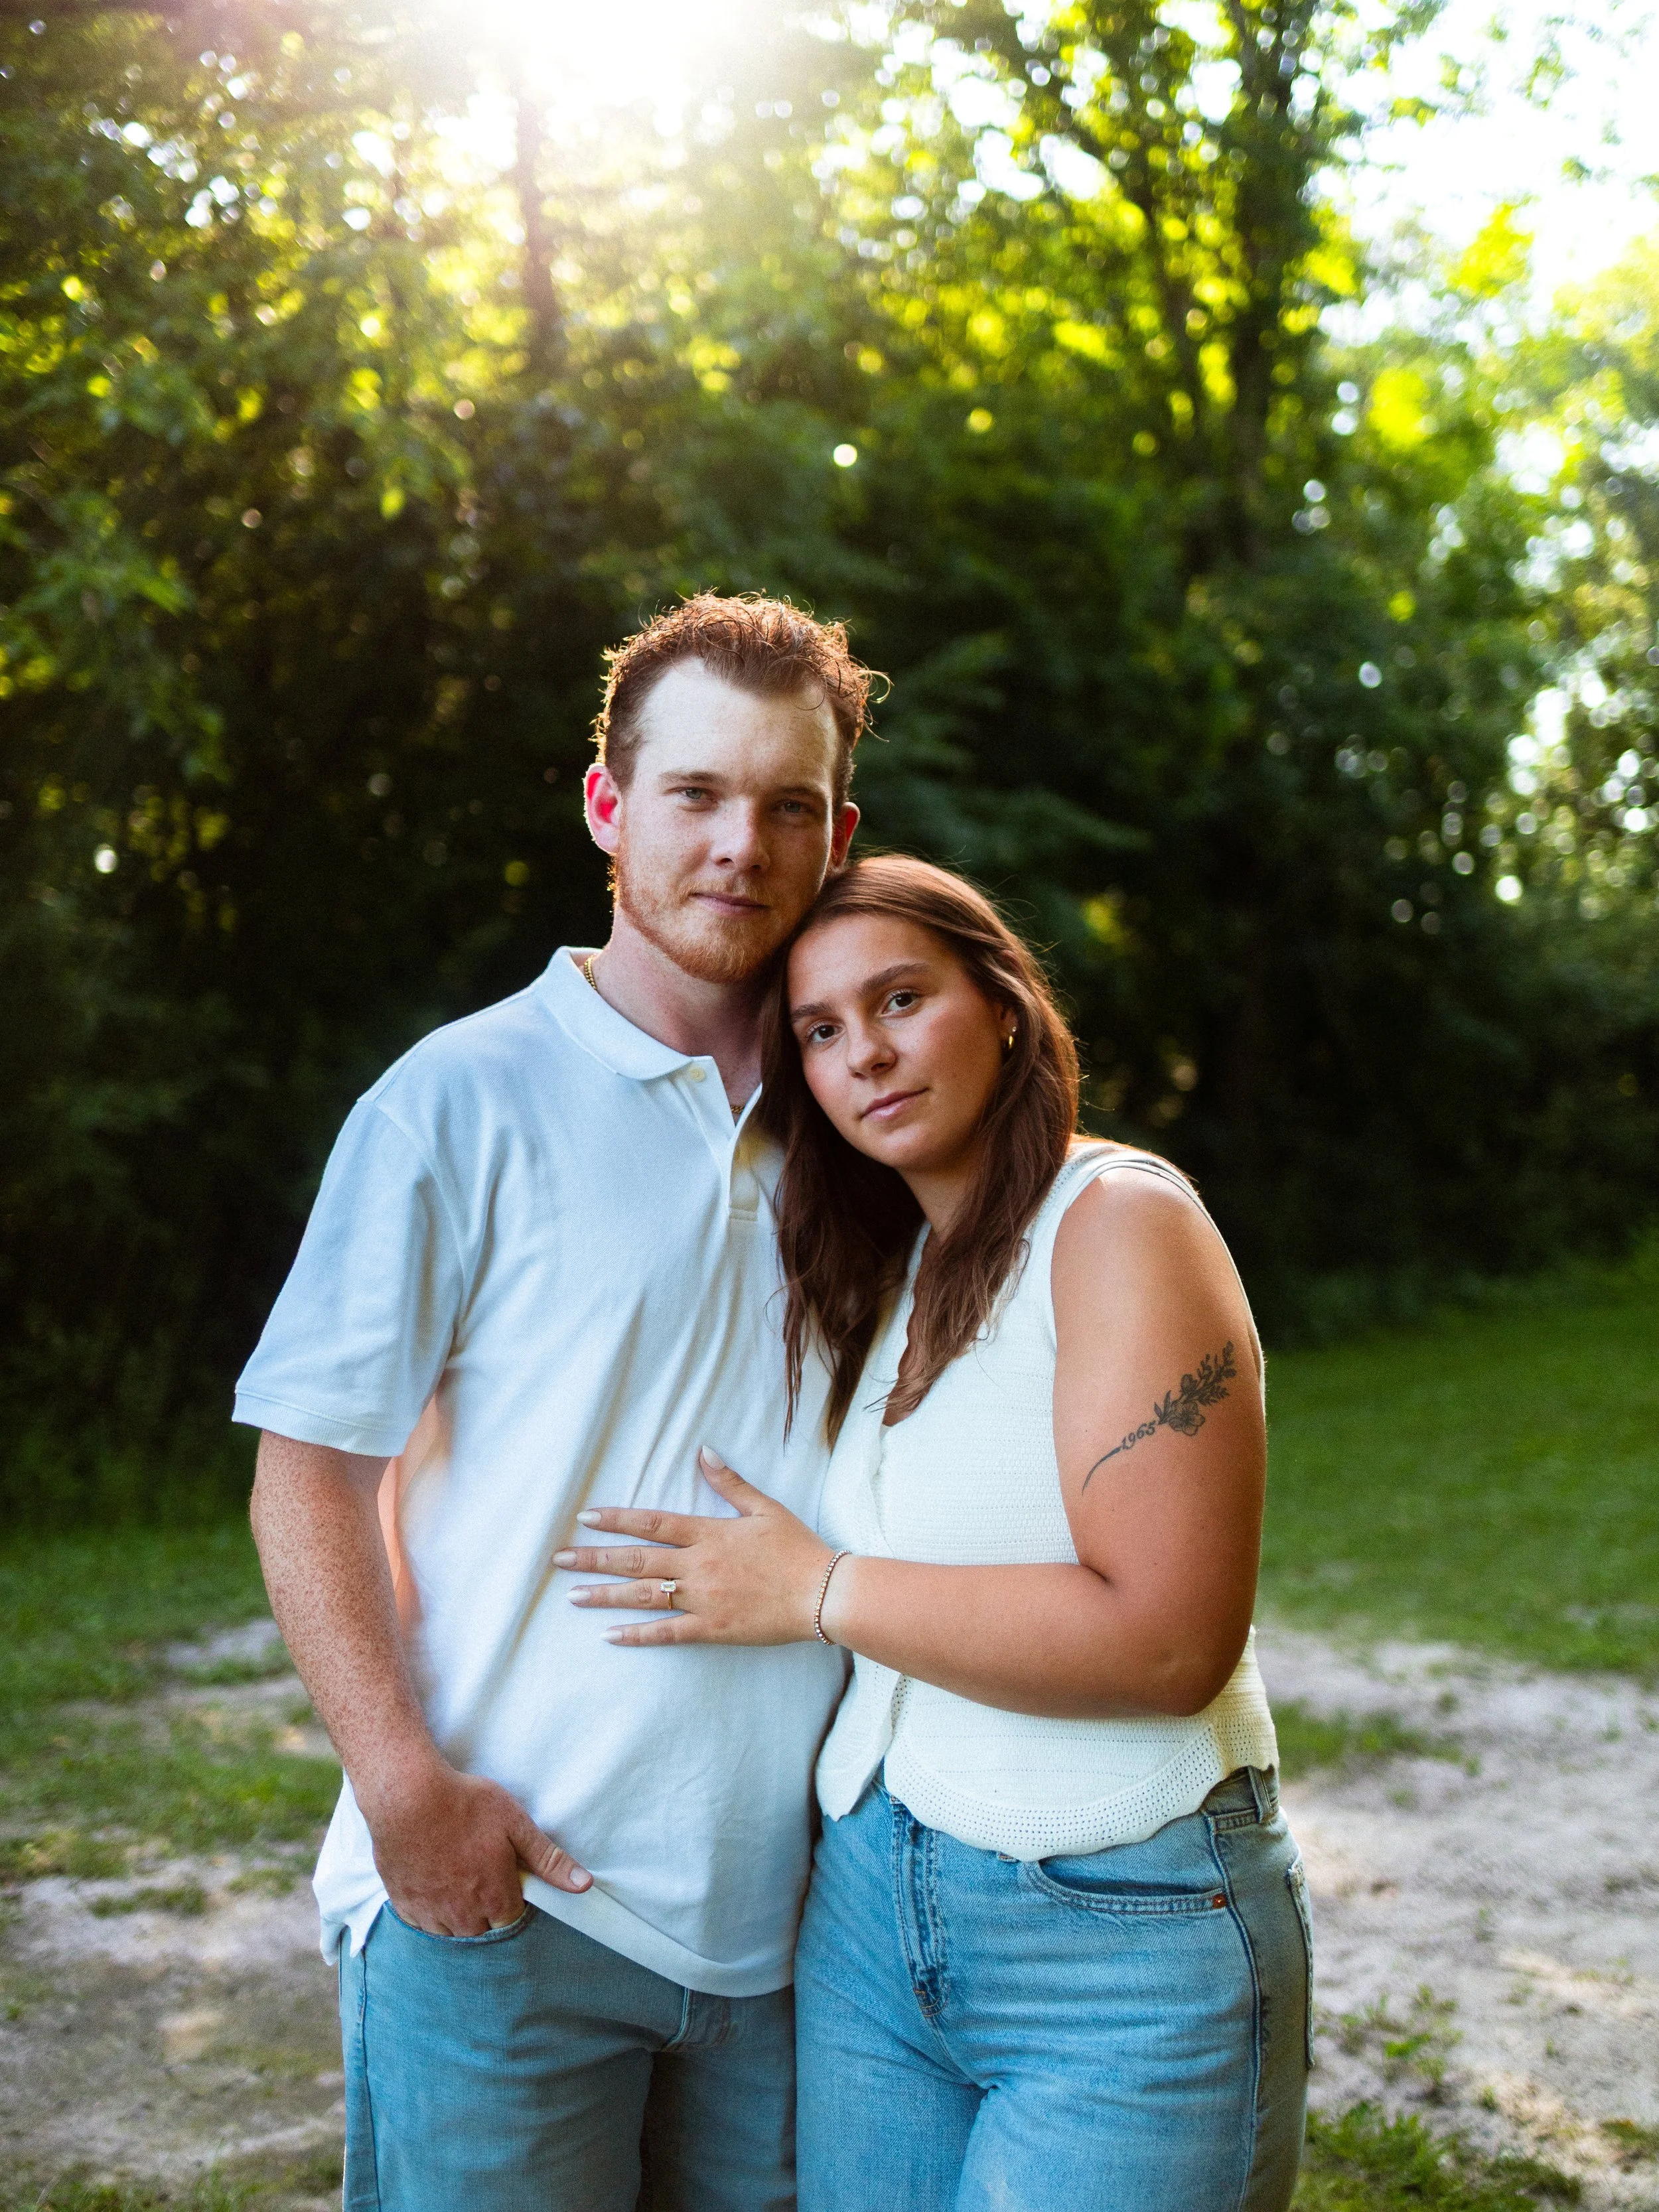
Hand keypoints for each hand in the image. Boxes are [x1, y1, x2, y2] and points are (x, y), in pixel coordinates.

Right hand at [357, 1751, 590, 1935]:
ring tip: (456, 1875)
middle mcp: (462, 1916)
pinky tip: (433, 1882)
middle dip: (487, 1907)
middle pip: (483, 1929)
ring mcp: (431, 1914)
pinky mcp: (404, 1906)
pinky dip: (431, 1911)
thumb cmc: (464, 1804)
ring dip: (458, 1914)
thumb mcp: (515, 1824)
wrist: (407, 1796)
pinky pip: (424, 1925)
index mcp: (494, 1898)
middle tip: (479, 1869)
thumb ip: (548, 1859)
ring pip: (452, 1932)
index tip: (506, 1876)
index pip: (512, 1920)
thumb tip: (583, 1885)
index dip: (512, 1898)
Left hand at [554, 1447, 833, 1646]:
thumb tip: (703, 1451)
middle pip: (637, 1559)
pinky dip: (637, 1635)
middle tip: (558, 1559)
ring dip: (605, 1595)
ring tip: (573, 1595)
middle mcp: (699, 1565)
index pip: (652, 1522)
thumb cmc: (797, 1548)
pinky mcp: (712, 1629)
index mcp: (709, 1533)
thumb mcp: (765, 1508)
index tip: (585, 1517)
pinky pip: (667, 1633)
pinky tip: (609, 1636)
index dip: (616, 1519)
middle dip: (594, 1558)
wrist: (823, 1594)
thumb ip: (730, 1482)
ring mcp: (703, 1599)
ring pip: (643, 1596)